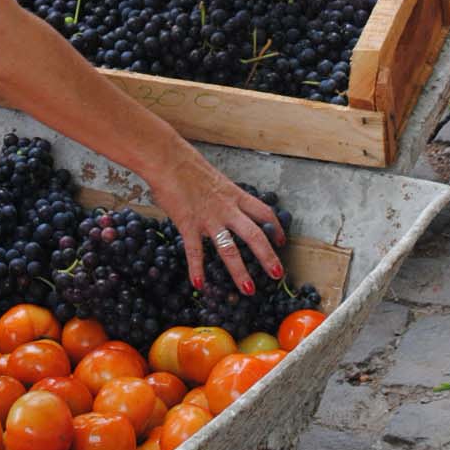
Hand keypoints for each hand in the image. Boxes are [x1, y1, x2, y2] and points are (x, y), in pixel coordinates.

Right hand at [145, 148, 284, 292]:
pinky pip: (195, 251)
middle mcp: (227, 209)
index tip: (282, 240)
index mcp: (235, 195)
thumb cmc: (187, 165)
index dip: (276, 227)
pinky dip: (197, 269)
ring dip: (240, 272)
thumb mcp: (214, 179)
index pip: (264, 212)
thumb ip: (221, 195)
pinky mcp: (189, 224)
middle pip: (255, 235)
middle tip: (277, 274)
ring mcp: (209, 218)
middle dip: (268, 256)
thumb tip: (221, 204)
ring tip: (248, 290)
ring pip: (230, 249)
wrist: (168, 159)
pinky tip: (199, 284)